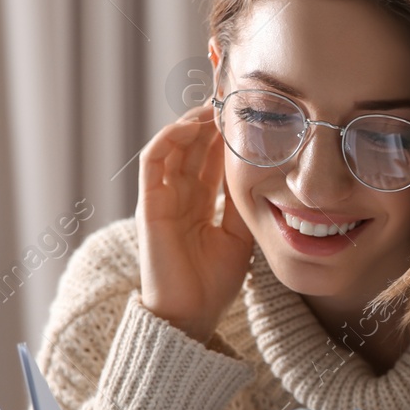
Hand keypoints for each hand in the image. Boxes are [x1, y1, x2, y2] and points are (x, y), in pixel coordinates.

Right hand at [134, 106, 253, 343]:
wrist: (191, 315)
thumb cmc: (214, 282)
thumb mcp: (239, 233)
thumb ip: (241, 200)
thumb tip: (260, 167)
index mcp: (198, 202)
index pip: (210, 155)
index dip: (224, 131)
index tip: (247, 110)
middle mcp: (178, 194)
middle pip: (192, 144)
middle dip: (210, 118)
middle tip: (232, 94)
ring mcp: (161, 197)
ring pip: (172, 145)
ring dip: (192, 122)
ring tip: (215, 105)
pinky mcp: (148, 204)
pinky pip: (153, 160)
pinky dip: (170, 138)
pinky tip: (192, 125)